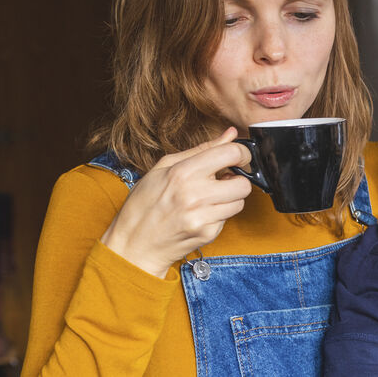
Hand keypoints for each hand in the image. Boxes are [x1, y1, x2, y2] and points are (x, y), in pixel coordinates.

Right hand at [100, 128, 253, 277]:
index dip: (242, 154)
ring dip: (230, 199)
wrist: (134, 244)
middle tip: (223, 181)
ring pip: (240, 202)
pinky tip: (201, 214)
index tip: (239, 157)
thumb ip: (202, 149)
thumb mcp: (164, 167)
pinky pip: (228, 219)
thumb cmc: (144, 203)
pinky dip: (219, 215)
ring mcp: (202, 216)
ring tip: (209, 198)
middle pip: (243, 183)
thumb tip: (231, 133)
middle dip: (238, 180)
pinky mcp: (207, 234)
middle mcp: (194, 194)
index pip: (231, 153)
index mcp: (183, 172)